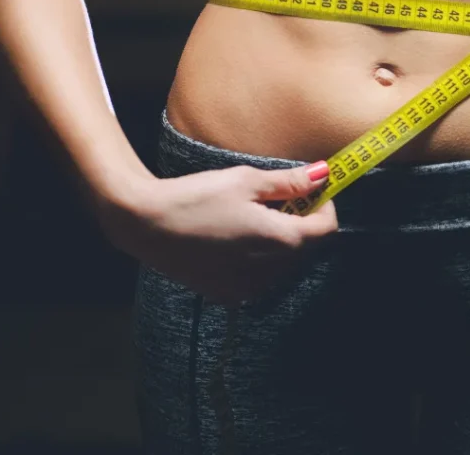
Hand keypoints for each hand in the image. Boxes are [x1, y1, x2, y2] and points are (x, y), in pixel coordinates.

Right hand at [99, 162, 336, 303]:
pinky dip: (259, 258)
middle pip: (306, 247)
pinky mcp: (227, 294)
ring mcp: (248, 288)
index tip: (313, 189)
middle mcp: (269, 272)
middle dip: (302, 220)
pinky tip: (236, 237)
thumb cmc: (196, 197)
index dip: (324, 206)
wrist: (144, 224)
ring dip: (281, 240)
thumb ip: (289, 181)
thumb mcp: (246, 181)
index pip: (326, 229)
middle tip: (279, 197)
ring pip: (284, 263)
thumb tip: (323, 174)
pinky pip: (260, 276)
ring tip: (253, 216)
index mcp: (279, 241)